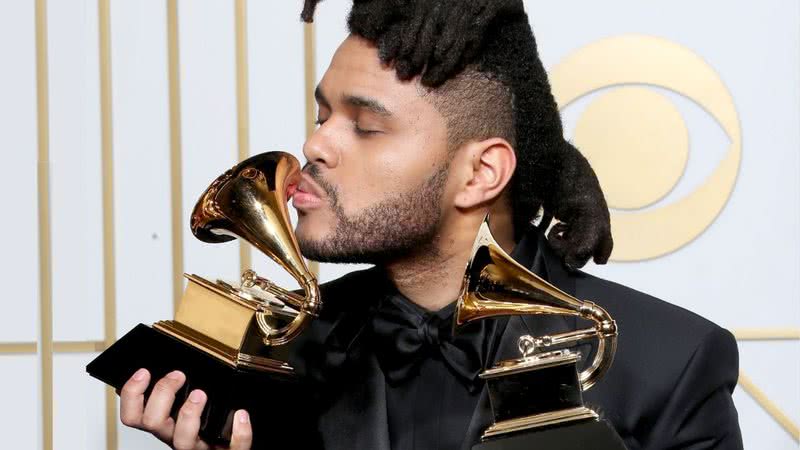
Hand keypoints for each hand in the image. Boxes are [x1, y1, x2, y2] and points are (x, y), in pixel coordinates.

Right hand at [119, 368, 252, 449]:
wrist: (225, 448)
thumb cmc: (206, 430)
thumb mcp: (186, 409)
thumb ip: (178, 391)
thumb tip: (173, 362)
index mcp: (166, 426)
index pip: (133, 416)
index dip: (132, 394)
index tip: (144, 372)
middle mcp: (177, 438)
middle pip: (153, 423)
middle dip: (162, 394)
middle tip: (178, 376)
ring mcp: (200, 448)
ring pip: (182, 440)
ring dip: (189, 413)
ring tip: (200, 394)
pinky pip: (234, 448)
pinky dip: (239, 432)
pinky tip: (241, 415)